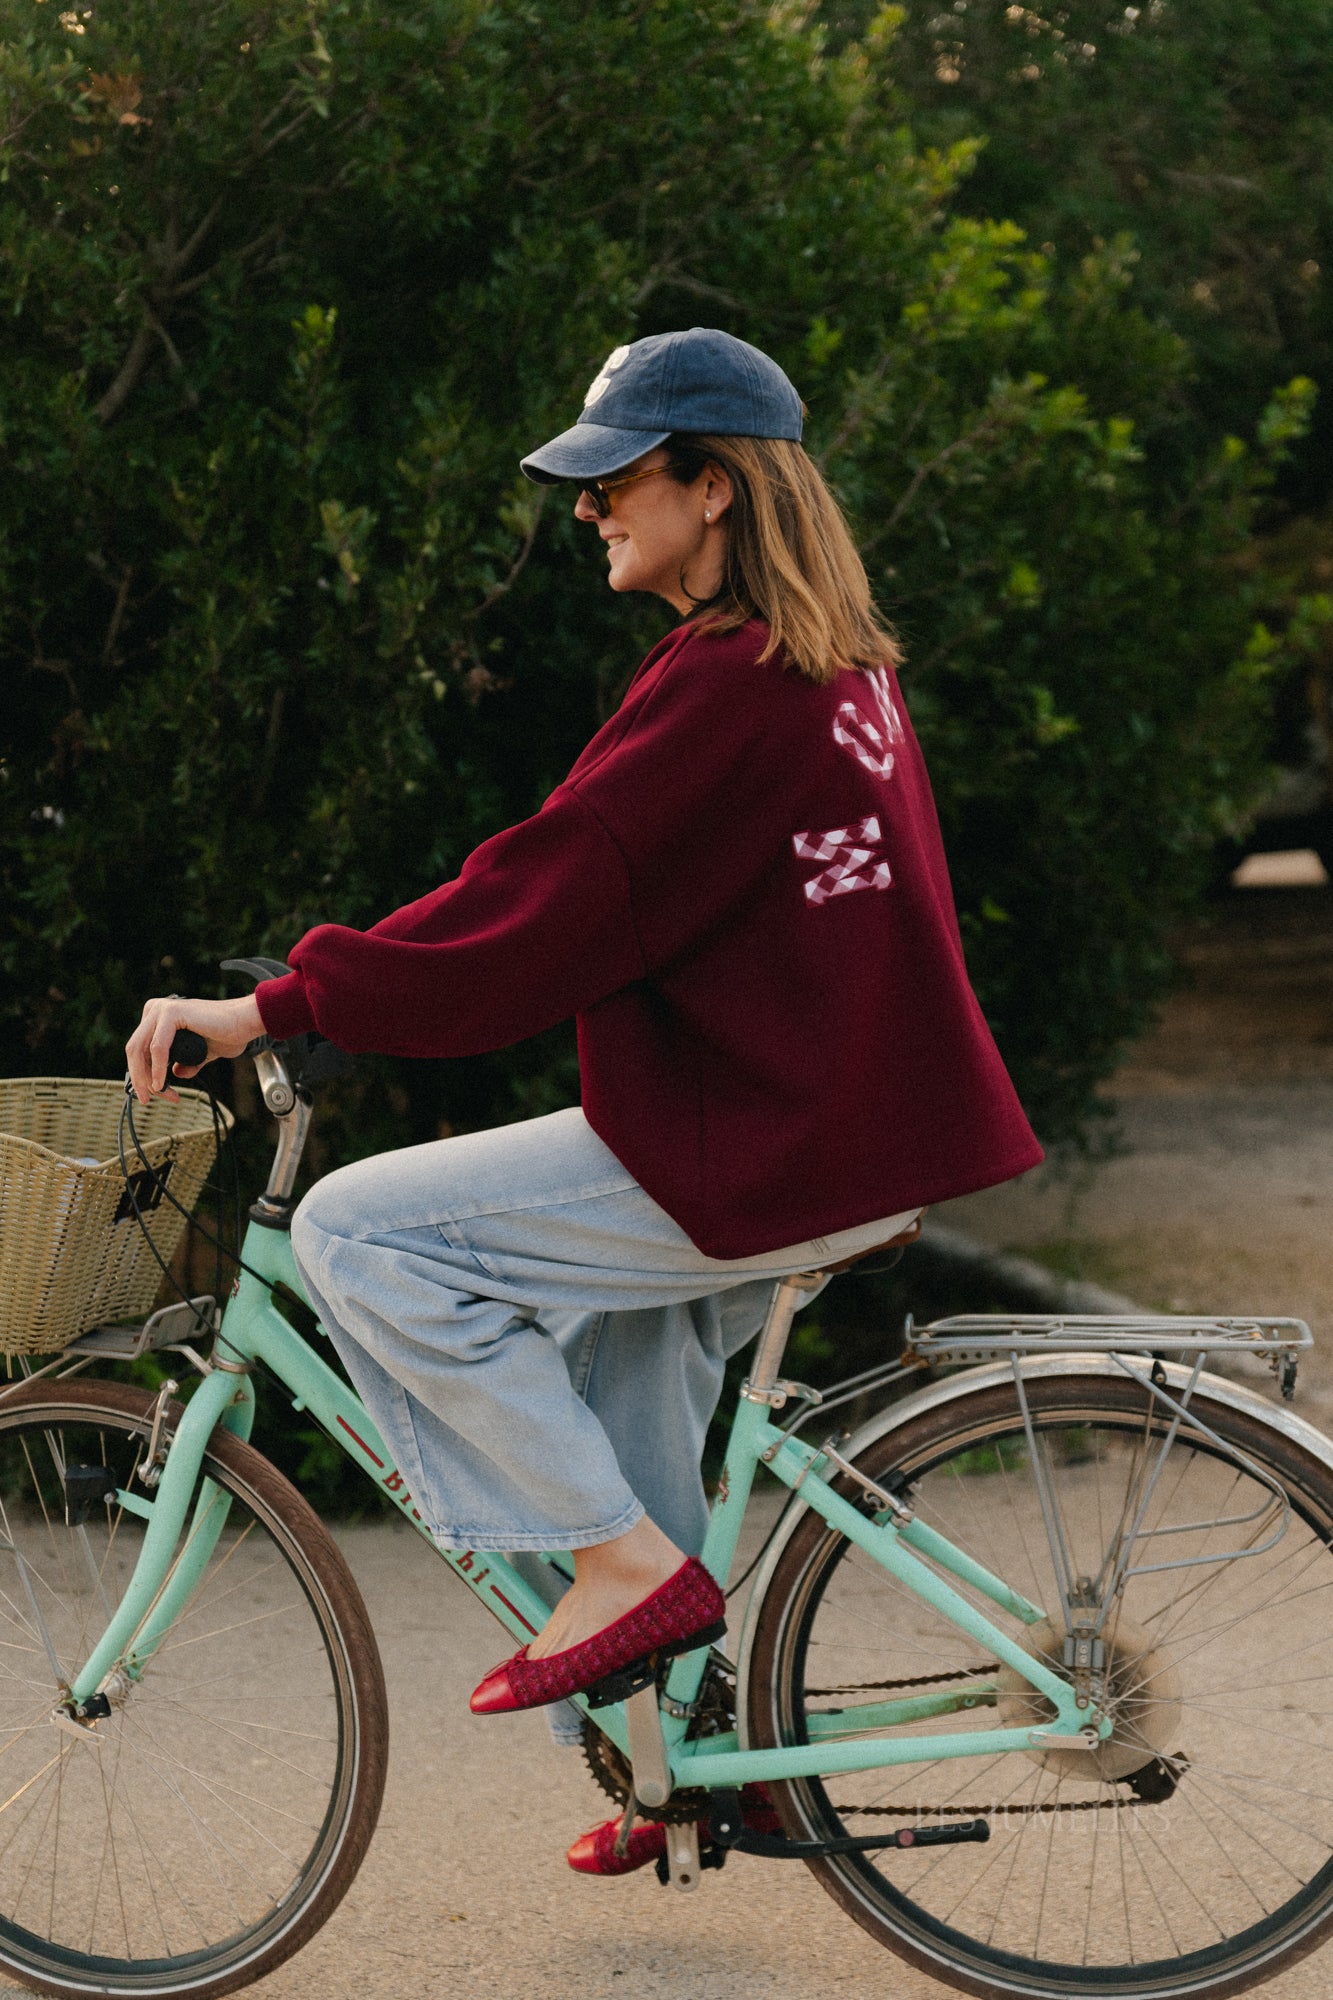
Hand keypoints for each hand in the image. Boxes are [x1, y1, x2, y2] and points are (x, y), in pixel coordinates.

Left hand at [125, 993, 265, 1105]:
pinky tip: (162, 1083)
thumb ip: (185, 1061)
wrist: (247, 1023)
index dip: (142, 1075)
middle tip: (147, 1099)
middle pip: (134, 1050)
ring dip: (145, 1076)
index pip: (139, 1050)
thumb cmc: (229, 1034)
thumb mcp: (199, 1053)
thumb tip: (176, 1074)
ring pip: (139, 1049)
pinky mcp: (171, 1012)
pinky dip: (156, 1068)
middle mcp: (156, 1009)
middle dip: (139, 1078)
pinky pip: (157, 1047)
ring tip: (159, 1093)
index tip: (158, 1093)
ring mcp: (162, 1009)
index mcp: (159, 1016)